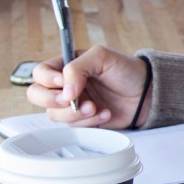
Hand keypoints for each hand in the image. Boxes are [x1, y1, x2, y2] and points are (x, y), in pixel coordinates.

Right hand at [25, 45, 149, 128]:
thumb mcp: (101, 57)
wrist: (146, 93)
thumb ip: (77, 68)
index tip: (63, 82)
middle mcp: (65, 85)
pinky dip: (89, 121)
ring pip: (54, 114)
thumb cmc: (126, 70)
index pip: (40, 73)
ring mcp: (73, 104)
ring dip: (75, 113)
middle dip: (52, 100)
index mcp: (66, 65)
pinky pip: (73, 126)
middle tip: (72, 100)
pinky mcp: (82, 120)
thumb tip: (65, 91)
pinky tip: (105, 113)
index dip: (47, 80)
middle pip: (37, 95)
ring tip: (96, 106)